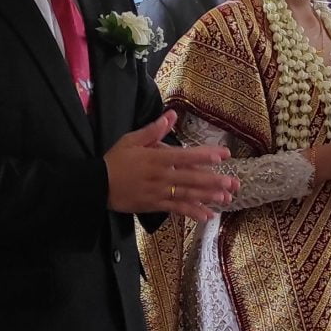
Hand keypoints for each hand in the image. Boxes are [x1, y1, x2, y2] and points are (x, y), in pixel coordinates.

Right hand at [104, 111, 235, 221]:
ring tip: (226, 198)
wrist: (96, 185)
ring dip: (208, 197)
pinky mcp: (155, 205)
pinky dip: (192, 212)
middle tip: (233, 182)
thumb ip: (153, 131)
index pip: (185, 156)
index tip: (223, 155)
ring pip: (187, 195)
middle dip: (214, 181)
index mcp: (156, 158)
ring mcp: (158, 192)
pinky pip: (176, 210)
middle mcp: (160, 176)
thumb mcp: (131, 140)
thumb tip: (171, 115)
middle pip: (191, 178)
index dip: (205, 155)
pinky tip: (207, 215)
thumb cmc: (114, 160)